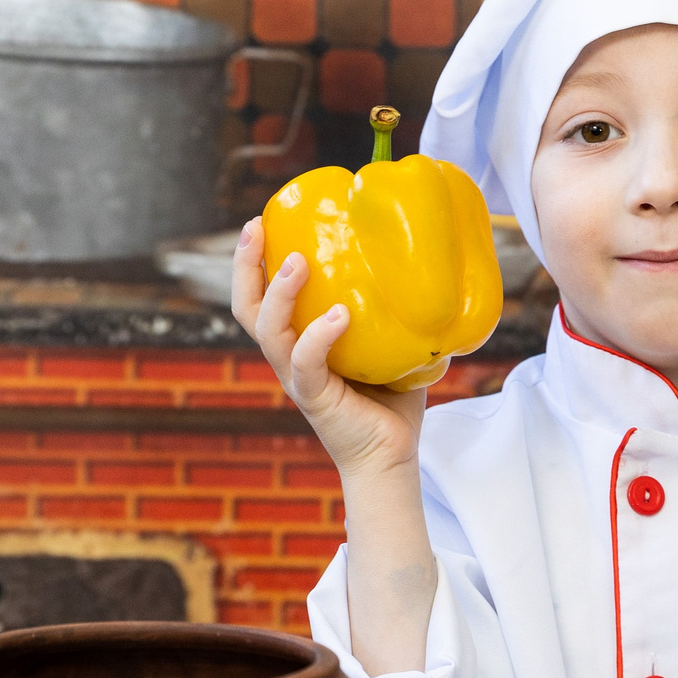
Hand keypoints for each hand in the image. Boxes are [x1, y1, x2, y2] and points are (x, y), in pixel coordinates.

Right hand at [231, 218, 423, 477]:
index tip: (260, 220)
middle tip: (256, 227)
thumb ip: (397, 312)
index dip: (251, 262)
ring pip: (268, 332)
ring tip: (297, 263)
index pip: (259, 297)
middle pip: (246, 308)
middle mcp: (288, 357)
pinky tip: (339, 315)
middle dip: (244, 266)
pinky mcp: (314, 398)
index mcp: (298, 342)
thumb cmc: (391, 402)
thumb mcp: (391, 345)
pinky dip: (318, 336)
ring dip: (278, 294)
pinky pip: (306, 363)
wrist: (390, 456)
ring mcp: (297, 378)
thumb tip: (432, 267)